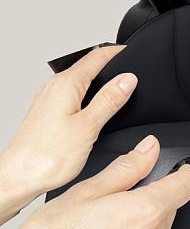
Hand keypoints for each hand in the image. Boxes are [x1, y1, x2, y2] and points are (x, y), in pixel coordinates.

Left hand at [0, 46, 137, 221]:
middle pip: (87, 67)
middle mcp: (53, 88)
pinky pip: (70, 96)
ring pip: (78, 82)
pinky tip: (92, 110)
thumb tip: (128, 79)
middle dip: (109, 66)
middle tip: (128, 68)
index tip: (132, 51)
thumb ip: (109, 100)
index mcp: (65, 85)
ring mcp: (47, 101)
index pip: (96, 56)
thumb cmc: (46, 157)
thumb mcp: (88, 126)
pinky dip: (86, 96)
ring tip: (115, 88)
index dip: (118, 52)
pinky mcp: (45, 114)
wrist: (18, 177)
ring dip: (97, 82)